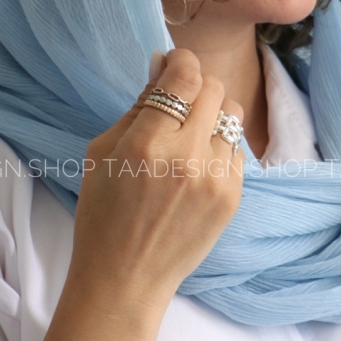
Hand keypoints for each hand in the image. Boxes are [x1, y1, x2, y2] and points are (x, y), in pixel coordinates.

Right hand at [67, 47, 245, 314]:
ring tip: (191, 135)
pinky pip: (237, 149)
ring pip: (232, 115)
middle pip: (214, 88)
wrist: (126, 279)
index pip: (185, 76)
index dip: (180, 61)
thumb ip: (137, 107)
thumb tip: (162, 67)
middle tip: (179, 101)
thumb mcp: (102, 152)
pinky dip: (219, 147)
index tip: (172, 65)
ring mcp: (215, 179)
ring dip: (212, 115)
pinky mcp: (233, 197)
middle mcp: (187, 157)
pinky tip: (197, 166)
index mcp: (147, 143)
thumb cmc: (103, 214)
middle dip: (196, 86)